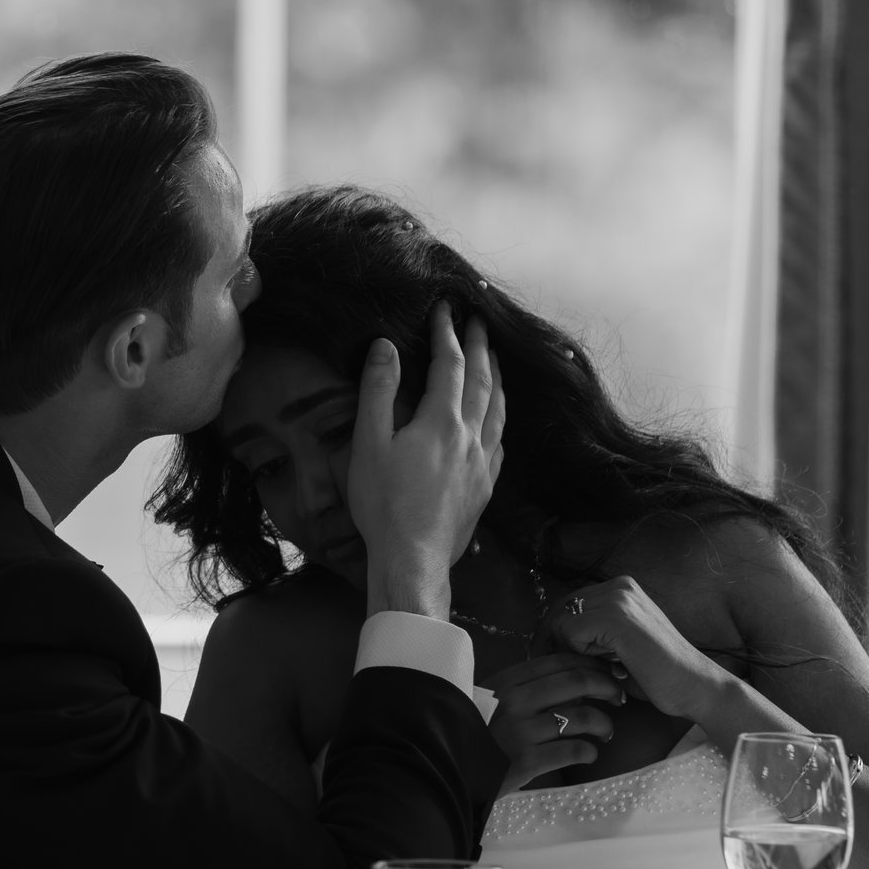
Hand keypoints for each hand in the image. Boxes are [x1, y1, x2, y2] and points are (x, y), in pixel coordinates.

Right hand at [346, 303, 505, 618]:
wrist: (413, 558)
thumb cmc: (384, 504)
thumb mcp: (369, 442)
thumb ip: (378, 390)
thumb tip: (386, 345)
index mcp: (441, 422)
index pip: (450, 365)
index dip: (448, 334)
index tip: (446, 310)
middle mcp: (470, 437)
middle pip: (482, 382)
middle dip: (480, 348)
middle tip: (480, 323)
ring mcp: (482, 464)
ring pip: (497, 411)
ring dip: (496, 380)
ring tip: (495, 362)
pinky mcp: (485, 488)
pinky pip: (499, 442)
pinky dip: (498, 420)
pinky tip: (495, 421)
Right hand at [486, 653, 625, 794]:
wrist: (448, 766)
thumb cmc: (475, 731)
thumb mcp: (491, 699)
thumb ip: (523, 687)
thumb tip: (569, 681)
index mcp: (509, 680)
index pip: (561, 662)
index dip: (591, 664)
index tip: (607, 672)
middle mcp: (517, 700)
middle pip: (578, 682)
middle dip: (607, 687)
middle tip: (618, 697)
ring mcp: (523, 730)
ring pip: (583, 717)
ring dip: (604, 723)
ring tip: (607, 731)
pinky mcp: (528, 760)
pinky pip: (574, 750)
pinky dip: (590, 751)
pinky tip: (590, 754)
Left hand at [541, 575, 730, 724]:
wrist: (693, 686)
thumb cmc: (657, 674)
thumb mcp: (617, 645)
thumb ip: (591, 633)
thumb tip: (548, 640)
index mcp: (622, 587)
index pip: (569, 602)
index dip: (556, 631)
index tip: (552, 654)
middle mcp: (620, 585)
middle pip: (560, 609)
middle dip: (554, 639)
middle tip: (560, 665)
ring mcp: (619, 598)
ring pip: (563, 621)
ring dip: (571, 650)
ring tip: (599, 666)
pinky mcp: (616, 618)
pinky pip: (570, 633)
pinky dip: (580, 654)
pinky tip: (608, 665)